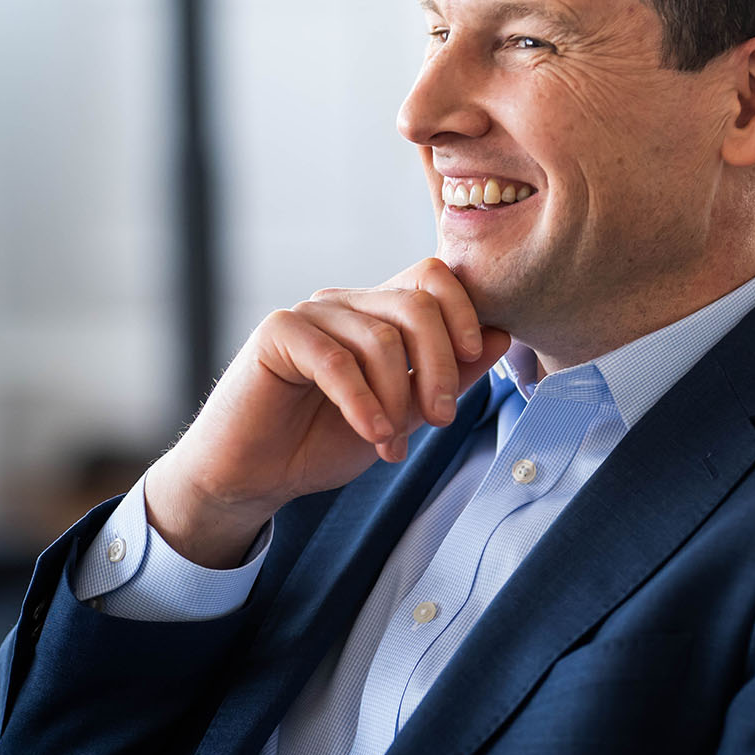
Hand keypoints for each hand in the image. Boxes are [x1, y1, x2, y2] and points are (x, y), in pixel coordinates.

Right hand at [148, 257, 511, 567]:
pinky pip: (335, 360)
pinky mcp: (277, 334)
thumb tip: (502, 335)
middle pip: (416, 303)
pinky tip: (371, 435)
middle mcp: (344, 304)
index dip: (464, 313)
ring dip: (398, 399)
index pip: (433, 278)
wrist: (252, 476)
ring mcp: (309, 314)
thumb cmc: (319, 444)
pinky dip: (362, 403)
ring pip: (380, 336)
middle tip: (441, 419)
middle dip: (440, 366)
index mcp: (374, 314)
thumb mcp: (401, 414)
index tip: (475, 361)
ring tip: (393, 444)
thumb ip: (446, 376)